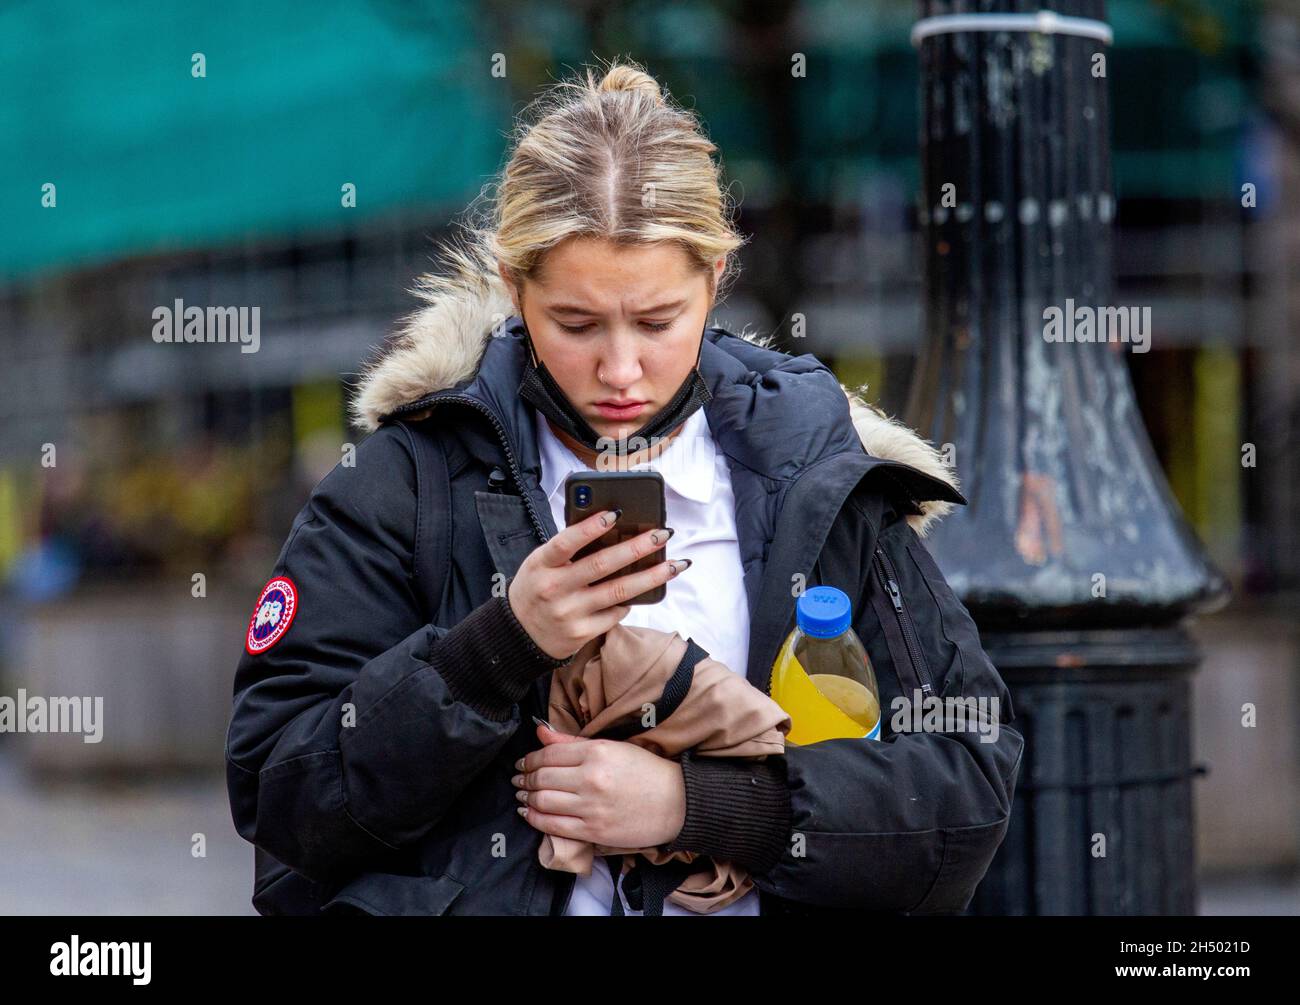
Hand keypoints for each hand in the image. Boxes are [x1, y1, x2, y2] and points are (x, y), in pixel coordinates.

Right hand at [507, 509, 686, 659]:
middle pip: (602, 565)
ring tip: (674, 565)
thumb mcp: (540, 563)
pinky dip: (630, 600)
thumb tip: (611, 527)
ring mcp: (569, 613)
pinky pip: (615, 613)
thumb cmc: (536, 588)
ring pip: (618, 592)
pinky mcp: (581, 633)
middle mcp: (554, 589)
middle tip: (663, 535)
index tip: (616, 514)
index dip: (590, 528)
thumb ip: (567, 549)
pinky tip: (645, 590)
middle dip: (637, 548)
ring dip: (651, 577)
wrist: (518, 635)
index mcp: (542, 564)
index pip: (566, 542)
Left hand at [513, 723, 686, 848]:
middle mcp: (591, 778)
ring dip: (526, 799)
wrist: (677, 802)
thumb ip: (573, 742)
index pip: (548, 754)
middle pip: (542, 778)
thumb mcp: (612, 747)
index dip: (530, 759)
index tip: (523, 762)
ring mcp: (591, 807)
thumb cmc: (645, 771)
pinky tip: (529, 814)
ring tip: (522, 797)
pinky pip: (554, 826)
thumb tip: (540, 732)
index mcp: (597, 752)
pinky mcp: (594, 831)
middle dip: (524, 779)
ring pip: (543, 802)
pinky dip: (535, 820)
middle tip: (518, 780)